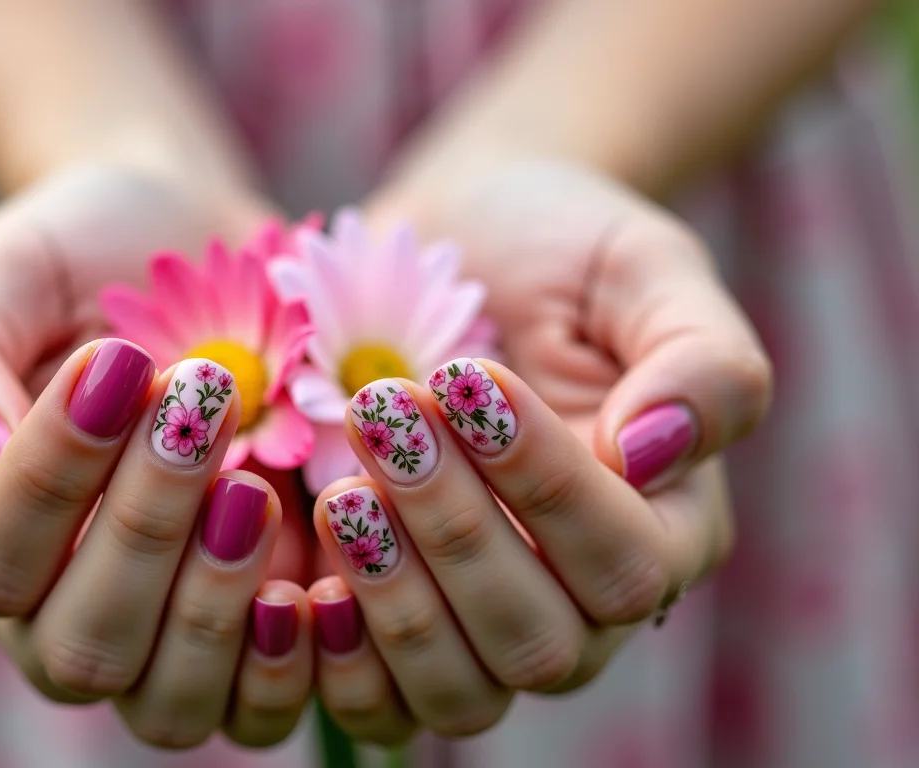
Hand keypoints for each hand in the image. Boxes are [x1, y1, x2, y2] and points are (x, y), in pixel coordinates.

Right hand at [0, 168, 312, 746]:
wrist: (205, 250)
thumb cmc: (89, 255)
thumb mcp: (4, 271)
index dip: (52, 477)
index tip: (118, 362)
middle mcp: (55, 606)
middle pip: (81, 648)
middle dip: (145, 529)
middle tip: (203, 404)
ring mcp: (159, 635)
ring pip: (169, 703)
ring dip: (215, 605)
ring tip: (253, 489)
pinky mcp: (249, 637)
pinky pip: (259, 709)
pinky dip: (292, 662)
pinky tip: (316, 575)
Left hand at [307, 160, 769, 740]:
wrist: (455, 241)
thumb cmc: (561, 250)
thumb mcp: (645, 269)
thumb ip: (701, 361)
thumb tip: (655, 453)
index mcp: (664, 526)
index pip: (623, 562)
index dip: (545, 487)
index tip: (470, 379)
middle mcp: (579, 598)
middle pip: (538, 642)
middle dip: (456, 531)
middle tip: (383, 415)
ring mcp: (482, 620)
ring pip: (461, 690)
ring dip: (394, 598)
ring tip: (341, 489)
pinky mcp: (396, 620)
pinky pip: (379, 704)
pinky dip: (338, 660)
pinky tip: (300, 576)